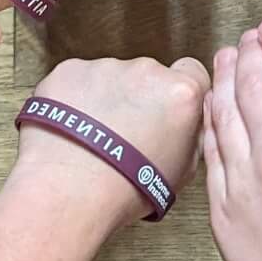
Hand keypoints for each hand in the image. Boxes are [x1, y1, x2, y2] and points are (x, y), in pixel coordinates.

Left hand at [14, 50, 208, 232]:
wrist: (70, 192)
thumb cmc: (125, 188)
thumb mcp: (184, 170)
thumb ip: (192, 134)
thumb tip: (188, 123)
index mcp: (181, 93)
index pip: (192, 72)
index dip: (180, 92)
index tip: (168, 108)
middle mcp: (146, 72)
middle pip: (149, 75)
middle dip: (140, 98)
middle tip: (127, 134)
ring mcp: (105, 68)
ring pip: (111, 77)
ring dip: (107, 99)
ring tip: (95, 138)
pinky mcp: (69, 71)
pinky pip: (77, 80)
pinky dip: (75, 100)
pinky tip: (73, 130)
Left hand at [204, 17, 261, 260]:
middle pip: (254, 87)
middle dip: (249, 53)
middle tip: (247, 36)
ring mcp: (244, 180)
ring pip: (226, 112)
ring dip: (225, 78)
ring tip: (227, 57)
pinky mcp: (221, 206)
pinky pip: (211, 151)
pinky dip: (211, 120)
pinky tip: (213, 105)